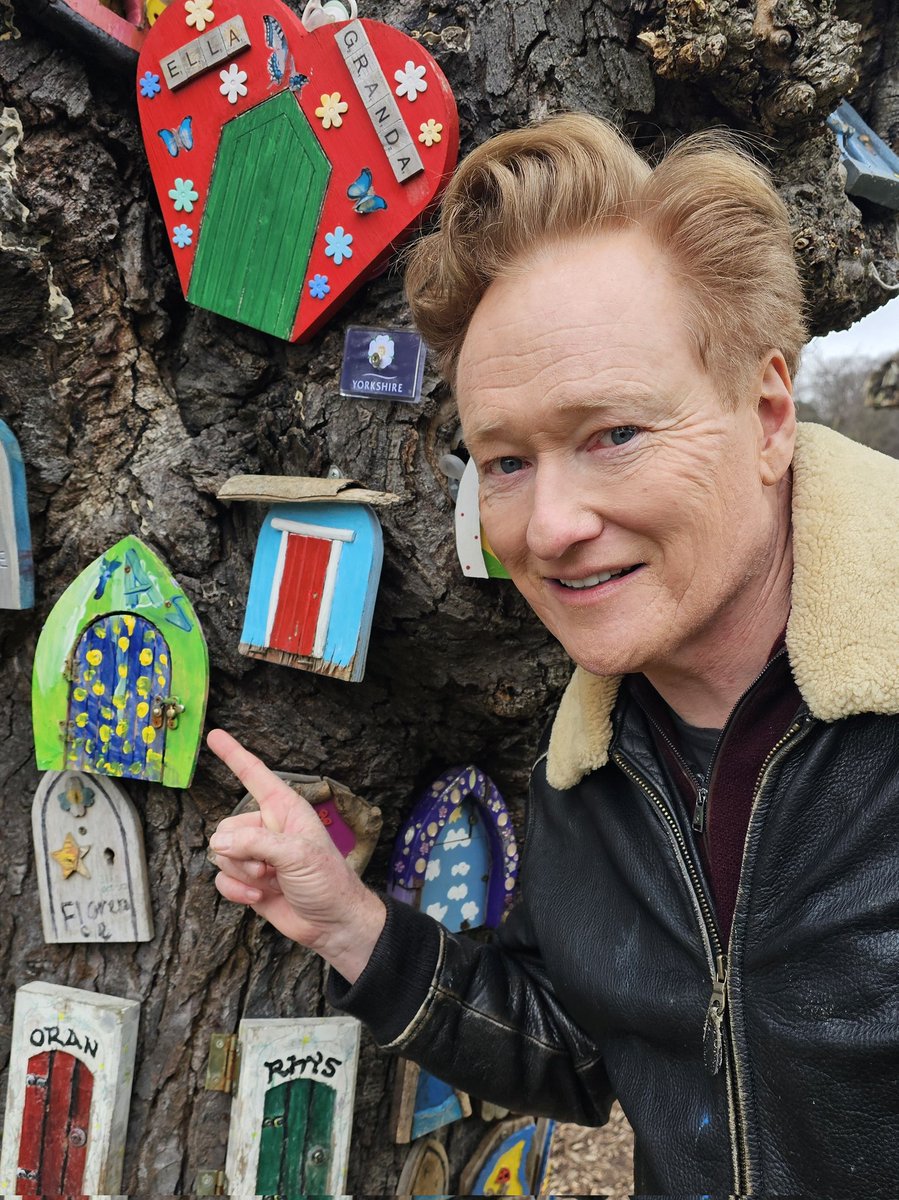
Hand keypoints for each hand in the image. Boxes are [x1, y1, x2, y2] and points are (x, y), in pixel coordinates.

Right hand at [207, 729, 385, 982]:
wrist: (332, 924)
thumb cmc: (328, 882)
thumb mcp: (298, 855)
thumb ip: (257, 842)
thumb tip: (221, 842)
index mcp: (285, 810)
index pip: (255, 775)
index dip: (234, 754)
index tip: (214, 735)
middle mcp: (268, 828)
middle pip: (226, 826)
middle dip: (240, 851)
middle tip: (269, 867)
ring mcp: (257, 855)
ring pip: (222, 855)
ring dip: (242, 873)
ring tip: (271, 881)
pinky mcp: (249, 881)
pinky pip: (222, 879)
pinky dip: (237, 891)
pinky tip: (259, 898)